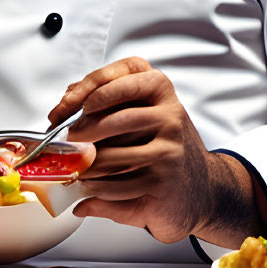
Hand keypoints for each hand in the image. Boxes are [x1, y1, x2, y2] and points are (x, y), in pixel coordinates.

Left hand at [50, 57, 258, 245]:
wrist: (202, 189)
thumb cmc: (162, 147)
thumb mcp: (139, 115)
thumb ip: (105, 102)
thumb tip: (65, 103)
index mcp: (157, 88)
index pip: (117, 77)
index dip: (84, 91)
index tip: (64, 109)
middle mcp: (169, 112)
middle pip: (110, 120)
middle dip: (79, 134)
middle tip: (66, 144)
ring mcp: (170, 146)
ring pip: (111, 156)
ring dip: (85, 167)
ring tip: (75, 169)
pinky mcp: (165, 178)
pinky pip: (119, 184)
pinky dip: (97, 190)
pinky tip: (92, 189)